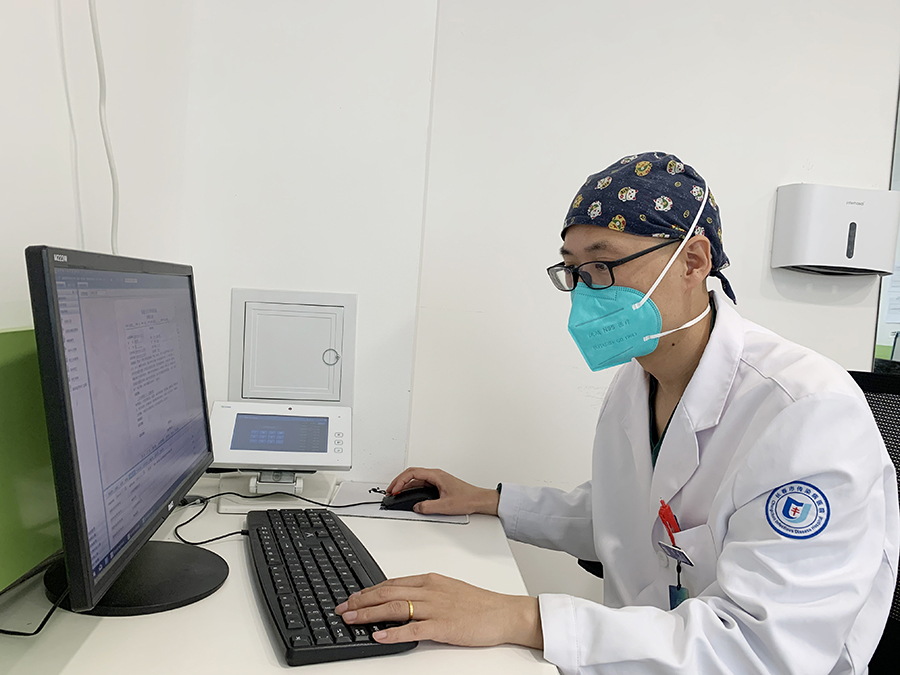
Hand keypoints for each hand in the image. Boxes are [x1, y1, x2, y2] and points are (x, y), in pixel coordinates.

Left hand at [335, 573, 542, 648]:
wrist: (503, 612)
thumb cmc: (478, 603)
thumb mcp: (447, 590)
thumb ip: (424, 593)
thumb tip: (399, 600)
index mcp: (430, 580)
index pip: (391, 582)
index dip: (368, 590)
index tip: (352, 597)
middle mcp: (429, 590)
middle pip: (387, 592)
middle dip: (361, 600)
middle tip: (342, 608)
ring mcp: (435, 608)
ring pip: (395, 606)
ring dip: (369, 613)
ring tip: (351, 619)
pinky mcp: (443, 626)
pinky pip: (413, 628)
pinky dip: (393, 632)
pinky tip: (379, 635)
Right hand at [387, 467, 499, 515]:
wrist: (479, 500)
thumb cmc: (468, 498)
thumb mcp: (445, 505)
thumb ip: (428, 507)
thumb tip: (416, 507)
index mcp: (436, 475)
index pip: (412, 473)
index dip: (400, 481)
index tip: (393, 489)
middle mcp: (435, 475)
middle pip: (411, 474)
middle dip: (398, 482)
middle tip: (390, 491)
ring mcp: (436, 480)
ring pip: (416, 479)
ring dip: (404, 485)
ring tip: (395, 493)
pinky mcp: (438, 486)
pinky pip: (421, 485)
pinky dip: (411, 489)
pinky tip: (408, 496)